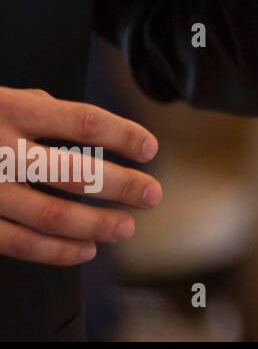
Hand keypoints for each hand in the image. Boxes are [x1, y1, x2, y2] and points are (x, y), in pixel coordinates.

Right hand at [0, 87, 162, 265]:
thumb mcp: (0, 98)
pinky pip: (18, 242)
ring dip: (97, 224)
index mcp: (12, 109)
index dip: (123, 136)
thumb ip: (41, 108)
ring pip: (52, 214)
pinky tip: (84, 249)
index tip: (150, 148)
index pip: (84, 121)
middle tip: (152, 194)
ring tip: (125, 226)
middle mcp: (0, 149)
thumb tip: (92, 129)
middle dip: (123, 186)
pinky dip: (57, 250)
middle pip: (76, 172)